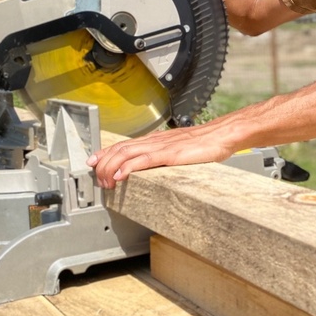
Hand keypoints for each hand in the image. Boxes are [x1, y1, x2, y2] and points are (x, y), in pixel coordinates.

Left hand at [87, 123, 238, 188]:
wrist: (222, 135)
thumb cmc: (205, 143)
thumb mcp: (179, 151)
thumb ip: (165, 156)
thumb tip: (154, 166)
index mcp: (155, 141)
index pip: (123, 145)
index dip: (105, 153)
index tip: (93, 162)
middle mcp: (154, 141)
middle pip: (120, 149)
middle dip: (103, 163)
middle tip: (96, 177)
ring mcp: (161, 147)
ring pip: (127, 154)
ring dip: (111, 167)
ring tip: (104, 180)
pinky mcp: (170, 154)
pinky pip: (144, 160)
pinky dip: (128, 168)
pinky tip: (120, 176)